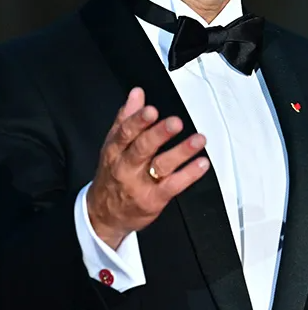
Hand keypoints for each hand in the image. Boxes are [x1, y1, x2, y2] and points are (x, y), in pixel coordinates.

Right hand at [86, 87, 209, 248]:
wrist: (103, 216)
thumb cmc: (112, 175)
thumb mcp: (113, 146)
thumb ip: (126, 118)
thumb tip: (136, 93)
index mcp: (115, 150)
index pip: (124, 133)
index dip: (137, 121)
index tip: (151, 110)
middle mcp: (126, 166)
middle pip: (142, 148)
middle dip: (159, 134)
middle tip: (175, 122)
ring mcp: (140, 184)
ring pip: (161, 165)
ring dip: (182, 151)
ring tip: (198, 139)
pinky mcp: (154, 199)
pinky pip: (173, 185)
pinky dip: (189, 174)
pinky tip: (202, 163)